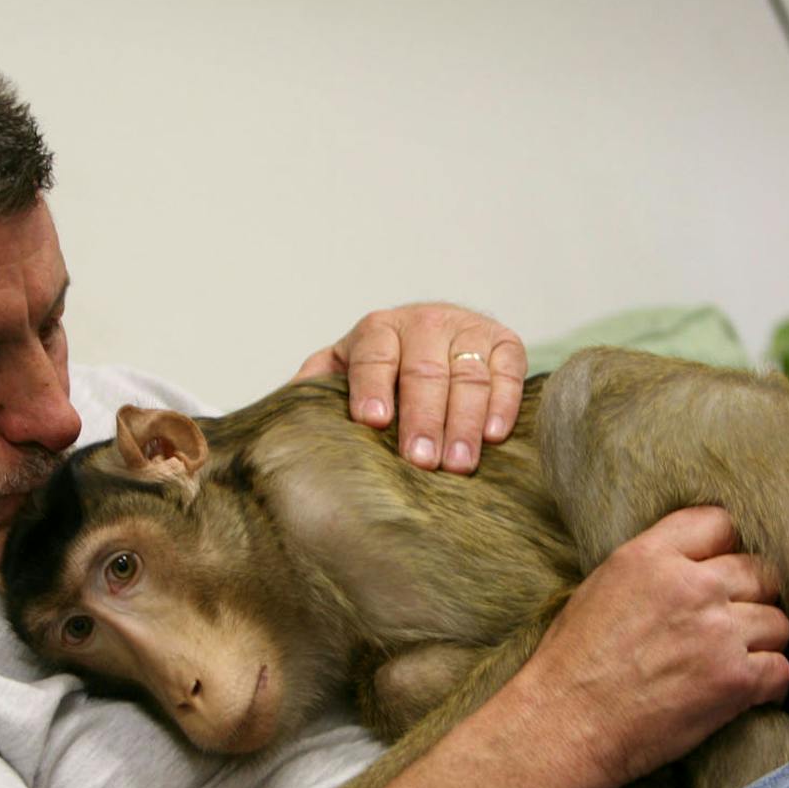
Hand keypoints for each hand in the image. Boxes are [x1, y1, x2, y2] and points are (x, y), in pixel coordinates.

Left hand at [294, 302, 526, 472]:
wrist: (438, 339)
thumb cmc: (382, 371)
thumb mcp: (342, 372)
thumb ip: (314, 390)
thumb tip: (278, 418)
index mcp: (376, 331)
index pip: (373, 355)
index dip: (373, 387)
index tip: (373, 421)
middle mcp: (423, 322)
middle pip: (423, 371)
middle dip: (423, 418)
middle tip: (421, 462)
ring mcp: (466, 330)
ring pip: (467, 376)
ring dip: (463, 423)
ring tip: (459, 465)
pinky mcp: (504, 343)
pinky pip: (509, 371)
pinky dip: (503, 402)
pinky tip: (494, 435)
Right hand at [518, 506, 788, 787]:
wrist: (566, 727)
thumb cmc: (571, 665)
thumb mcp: (600, 588)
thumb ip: (652, 566)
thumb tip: (690, 563)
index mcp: (651, 557)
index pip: (718, 523)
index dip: (724, 549)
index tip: (718, 572)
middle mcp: (692, 587)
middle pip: (759, 572)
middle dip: (749, 597)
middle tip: (731, 622)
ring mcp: (718, 633)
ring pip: (778, 622)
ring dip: (762, 642)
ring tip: (736, 660)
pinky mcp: (735, 680)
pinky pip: (781, 669)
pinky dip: (768, 683)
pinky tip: (746, 690)